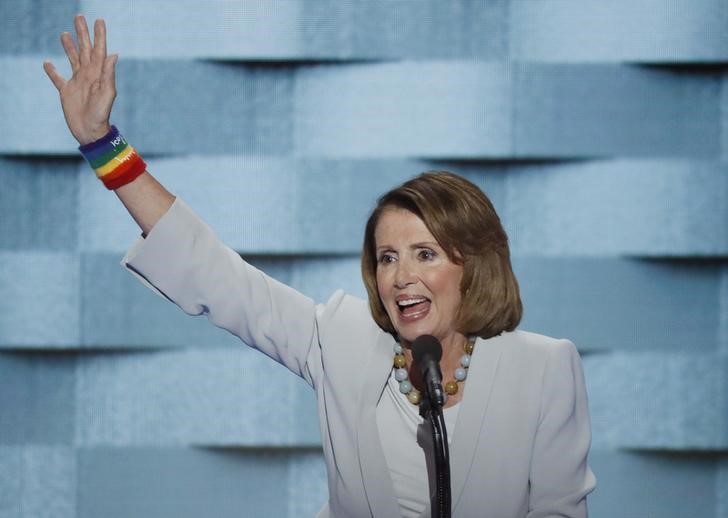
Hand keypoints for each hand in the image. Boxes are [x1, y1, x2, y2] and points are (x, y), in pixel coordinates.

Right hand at [43, 16, 117, 144]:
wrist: (91, 132)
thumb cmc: (101, 115)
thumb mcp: (107, 93)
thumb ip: (109, 74)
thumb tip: (113, 55)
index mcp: (98, 74)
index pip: (99, 50)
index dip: (99, 35)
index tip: (98, 21)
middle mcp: (88, 75)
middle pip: (85, 50)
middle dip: (82, 34)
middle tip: (79, 17)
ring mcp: (77, 83)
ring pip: (72, 59)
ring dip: (69, 46)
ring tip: (65, 33)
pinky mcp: (66, 92)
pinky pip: (58, 78)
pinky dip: (52, 71)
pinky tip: (47, 63)